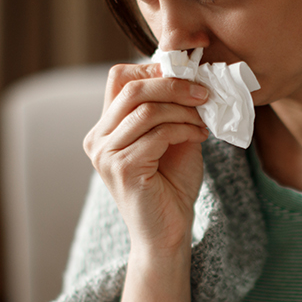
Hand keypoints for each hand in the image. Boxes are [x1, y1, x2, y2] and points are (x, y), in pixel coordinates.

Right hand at [84, 63, 209, 251]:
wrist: (168, 233)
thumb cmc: (171, 187)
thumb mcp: (174, 138)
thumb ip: (173, 110)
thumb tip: (191, 77)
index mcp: (105, 128)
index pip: (120, 79)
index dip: (153, 69)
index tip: (188, 74)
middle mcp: (97, 139)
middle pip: (132, 88)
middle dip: (173, 84)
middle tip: (203, 92)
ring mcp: (106, 154)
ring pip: (146, 110)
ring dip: (183, 110)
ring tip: (204, 119)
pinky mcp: (122, 168)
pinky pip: (157, 133)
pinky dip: (184, 128)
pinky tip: (200, 135)